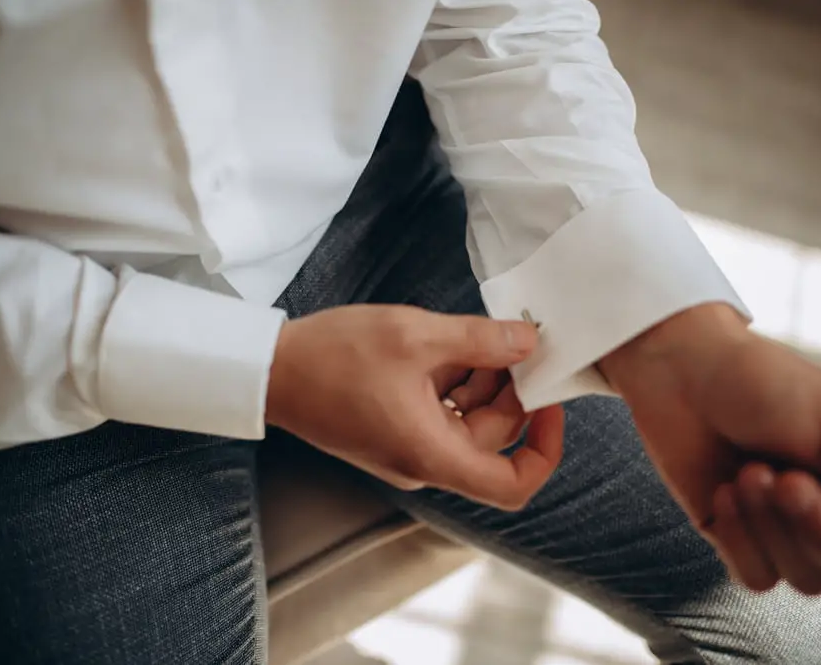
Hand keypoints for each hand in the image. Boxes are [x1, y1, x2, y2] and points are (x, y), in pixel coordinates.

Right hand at [266, 304, 564, 510]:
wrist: (271, 370)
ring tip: (473, 337)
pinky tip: (447, 345)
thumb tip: (527, 341)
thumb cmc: (332, 357)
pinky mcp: (395, 430)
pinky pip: (442, 412)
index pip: (512, 484)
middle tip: (511, 343)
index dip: (545, 449)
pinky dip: (454, 380)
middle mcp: (423, 461)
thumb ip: (480, 339)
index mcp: (432, 452)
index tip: (549, 405)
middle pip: (493, 439)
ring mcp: (407, 448)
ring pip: (469, 421)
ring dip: (481, 380)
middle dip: (509, 391)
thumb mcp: (415, 336)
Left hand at [600, 304, 820, 593]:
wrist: (679, 372)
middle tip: (786, 478)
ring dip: (772, 528)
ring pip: (807, 580)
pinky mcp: (740, 538)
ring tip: (747, 471)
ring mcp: (788, 529)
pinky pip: (756, 578)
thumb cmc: (760, 381)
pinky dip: (740, 539)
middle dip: (817, 530)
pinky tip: (722, 492)